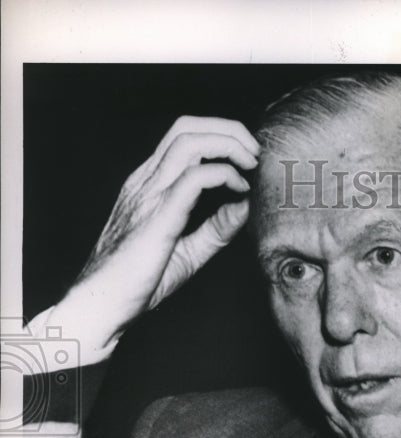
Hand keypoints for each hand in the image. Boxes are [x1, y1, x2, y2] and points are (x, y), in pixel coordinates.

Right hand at [44, 117, 259, 366]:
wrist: (102, 304)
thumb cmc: (138, 283)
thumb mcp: (187, 251)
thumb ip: (215, 229)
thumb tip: (245, 207)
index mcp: (147, 185)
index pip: (182, 137)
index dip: (220, 136)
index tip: (248, 160)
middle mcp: (145, 181)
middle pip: (186, 128)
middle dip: (228, 129)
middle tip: (256, 153)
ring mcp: (148, 195)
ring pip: (189, 142)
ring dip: (229, 144)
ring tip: (252, 164)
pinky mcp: (157, 216)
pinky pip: (194, 178)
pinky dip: (223, 175)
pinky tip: (240, 190)